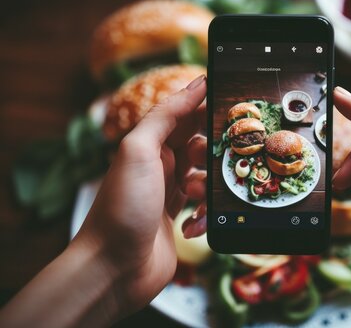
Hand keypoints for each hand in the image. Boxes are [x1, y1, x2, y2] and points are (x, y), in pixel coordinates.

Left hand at [0, 76, 208, 326]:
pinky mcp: (179, 220)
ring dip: (207, 188)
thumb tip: (196, 83)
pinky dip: (204, 216)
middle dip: (214, 153)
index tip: (235, 111)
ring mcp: (171, 194)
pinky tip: (191, 226)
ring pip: (207, 176)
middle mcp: (162, 166)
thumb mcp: (139, 151)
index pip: (187, 116)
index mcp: (151, 144)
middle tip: (214, 162)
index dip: (209, 111)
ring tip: (193, 198)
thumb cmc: (122, 207)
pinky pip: (204, 208)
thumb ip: (166, 115)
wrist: (113, 268)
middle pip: (202, 146)